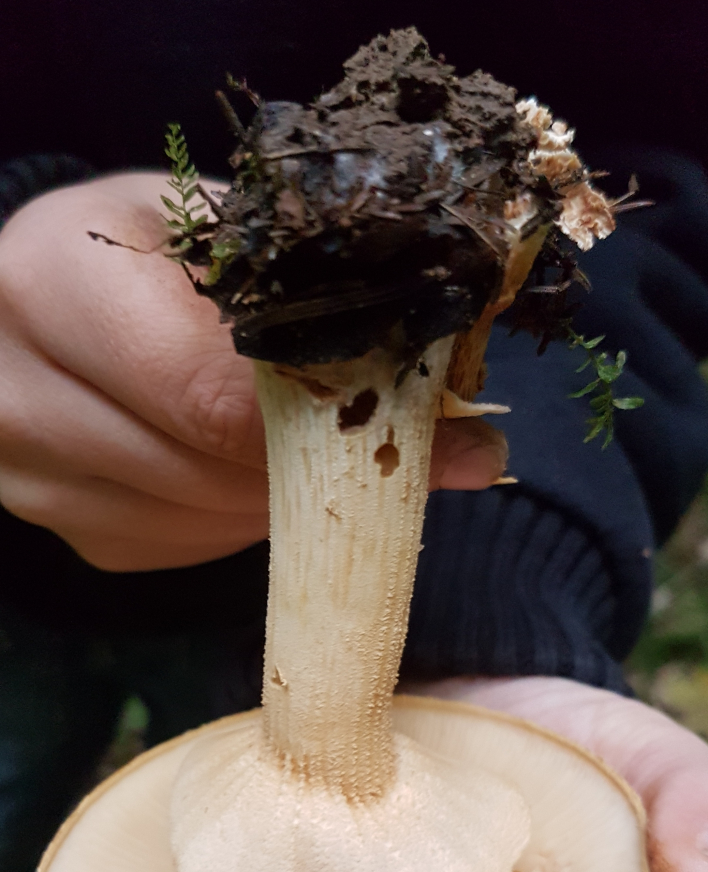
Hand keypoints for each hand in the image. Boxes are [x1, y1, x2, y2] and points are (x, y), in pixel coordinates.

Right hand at [0, 175, 504, 572]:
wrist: (38, 300)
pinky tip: (246, 463)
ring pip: (216, 522)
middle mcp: (24, 398)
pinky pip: (198, 546)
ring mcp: (39, 485)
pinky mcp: (78, 536)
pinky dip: (247, 514)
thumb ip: (315, 297)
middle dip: (327, 466)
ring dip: (292, 495)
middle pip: (215, 473)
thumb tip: (455, 408)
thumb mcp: (213, 229)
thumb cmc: (140, 248)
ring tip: (319, 442)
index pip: (209, 392)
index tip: (448, 442)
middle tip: (412, 453)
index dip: (334, 419)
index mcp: (56, 286)